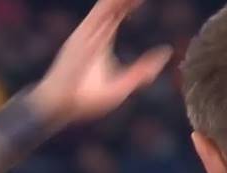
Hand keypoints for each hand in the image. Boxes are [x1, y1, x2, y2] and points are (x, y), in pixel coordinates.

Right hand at [28, 0, 171, 127]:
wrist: (60, 107)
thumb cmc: (87, 99)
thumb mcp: (122, 86)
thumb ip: (142, 70)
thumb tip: (166, 53)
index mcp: (100, 39)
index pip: (117, 13)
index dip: (130, 2)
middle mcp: (92, 32)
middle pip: (111, 6)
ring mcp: (85, 34)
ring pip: (106, 7)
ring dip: (120, 0)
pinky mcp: (81, 39)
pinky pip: (97, 16)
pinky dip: (110, 6)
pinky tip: (121, 1)